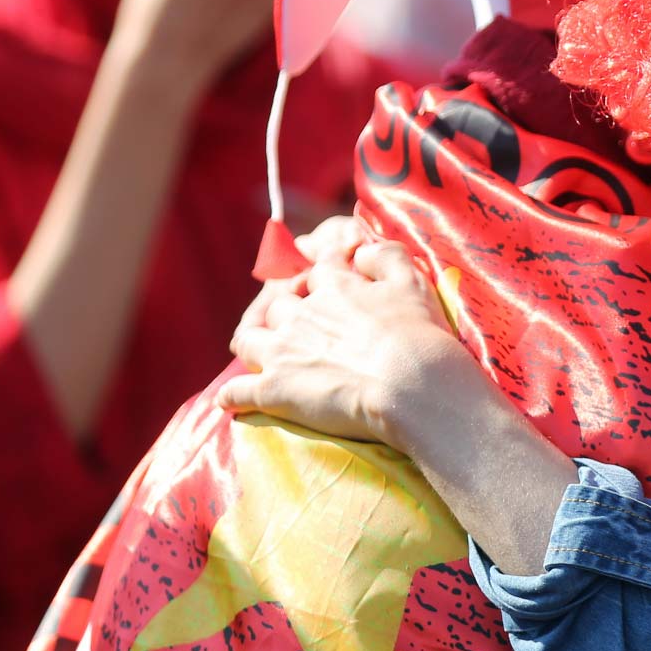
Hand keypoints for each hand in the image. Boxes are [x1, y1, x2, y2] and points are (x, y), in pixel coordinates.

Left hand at [220, 238, 470, 449]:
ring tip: (261, 353)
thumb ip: (385, 256)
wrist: (410, 385)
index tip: (322, 281)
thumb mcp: (412, 280)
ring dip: (253, 343)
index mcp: (333, 286)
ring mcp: (282, 352)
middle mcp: (300, 314)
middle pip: (278, 305)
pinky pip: (237, 391)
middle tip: (298, 324)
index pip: (316, 270)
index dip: (320, 276)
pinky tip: (232, 400)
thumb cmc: (418, 333)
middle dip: (285, 311)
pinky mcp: (274, 390)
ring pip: (248, 339)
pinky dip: (232, 395)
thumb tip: (359, 250)